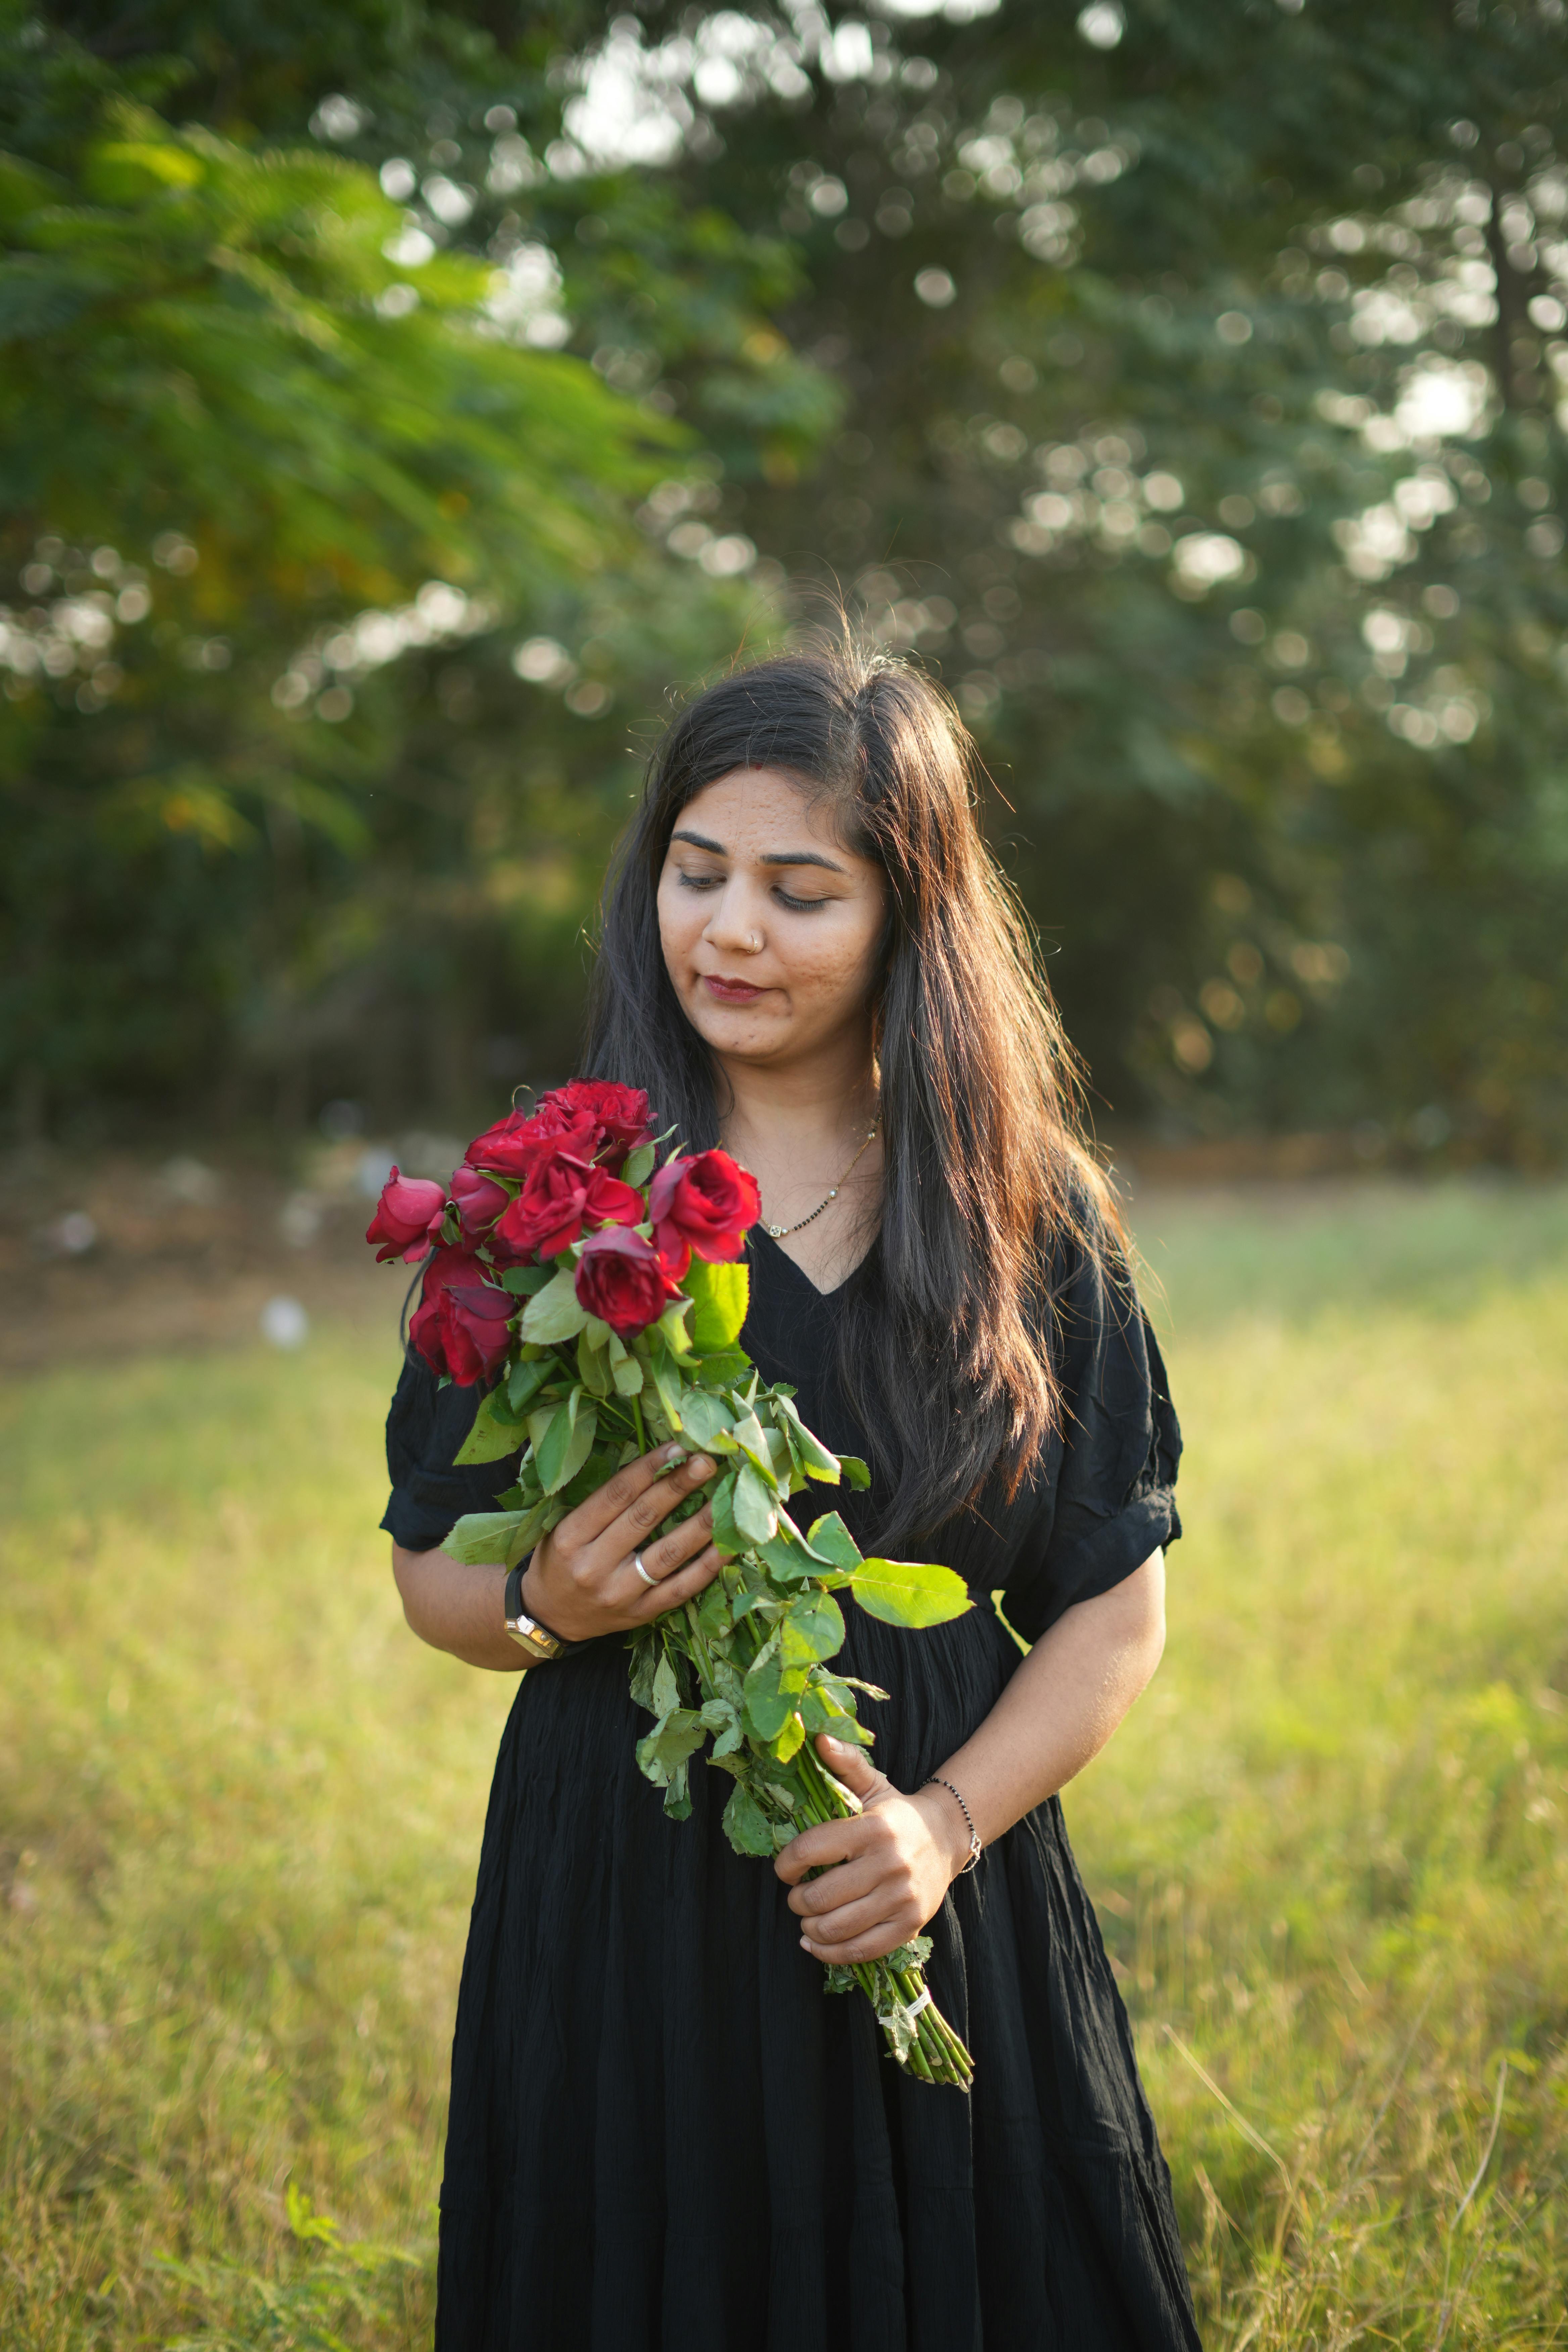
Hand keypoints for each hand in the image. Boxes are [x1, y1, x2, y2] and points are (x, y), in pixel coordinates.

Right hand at [519, 1442, 721, 1642]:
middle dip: (678, 1486)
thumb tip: (656, 1464)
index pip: (615, 1495)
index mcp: (570, 1537)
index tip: (677, 1447)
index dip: (649, 1468)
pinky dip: (708, 1566)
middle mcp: (593, 1566)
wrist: (549, 1616)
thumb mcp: (564, 1526)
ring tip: (725, 1499)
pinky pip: (681, 1588)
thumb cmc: (560, 1560)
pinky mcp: (641, 1614)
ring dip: (701, 1523)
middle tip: (707, 1462)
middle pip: (644, 1518)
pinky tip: (728, 1544)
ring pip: (668, 1554)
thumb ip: (601, 1502)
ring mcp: (619, 1593)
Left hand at [774, 1736, 972, 1965]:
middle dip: (797, 1900)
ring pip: (836, 1928)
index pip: (812, 1849)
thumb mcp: (873, 1784)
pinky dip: (830, 1953)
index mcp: (873, 1828)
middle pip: (820, 1896)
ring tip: (806, 1919)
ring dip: (809, 1929)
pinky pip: (861, 1950)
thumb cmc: (897, 1812)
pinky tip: (816, 1943)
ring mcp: (901, 1898)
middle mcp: (888, 1864)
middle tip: (796, 1895)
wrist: (946, 1837)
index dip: (786, 1863)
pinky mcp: (909, 1925)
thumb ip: (844, 1764)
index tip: (783, 1868)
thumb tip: (817, 1737)